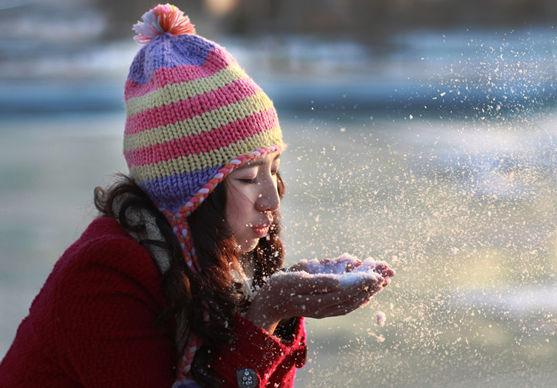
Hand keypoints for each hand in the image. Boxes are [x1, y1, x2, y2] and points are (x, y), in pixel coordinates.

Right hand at [245, 271, 386, 333]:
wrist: (270, 303)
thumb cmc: (281, 287)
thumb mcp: (295, 279)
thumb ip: (318, 281)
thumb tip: (339, 281)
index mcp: (319, 300)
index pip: (347, 290)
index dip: (363, 282)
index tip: (377, 273)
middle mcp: (326, 308)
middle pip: (354, 297)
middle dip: (371, 285)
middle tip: (388, 274)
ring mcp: (326, 310)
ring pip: (353, 302)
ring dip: (369, 292)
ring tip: (384, 281)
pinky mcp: (325, 310)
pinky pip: (346, 306)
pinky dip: (359, 299)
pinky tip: (368, 295)